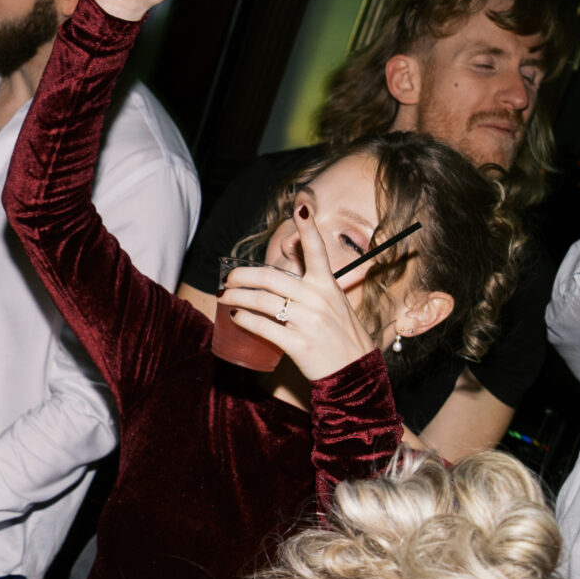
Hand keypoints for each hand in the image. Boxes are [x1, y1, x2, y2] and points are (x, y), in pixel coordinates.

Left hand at [212, 202, 376, 381]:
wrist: (354, 371)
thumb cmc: (341, 335)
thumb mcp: (334, 303)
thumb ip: (314, 285)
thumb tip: (290, 268)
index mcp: (327, 285)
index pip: (317, 251)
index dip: (308, 229)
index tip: (301, 207)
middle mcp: (318, 299)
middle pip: (270, 279)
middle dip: (242, 276)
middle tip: (227, 279)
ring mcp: (308, 322)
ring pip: (261, 302)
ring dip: (236, 298)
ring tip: (224, 297)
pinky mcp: (299, 345)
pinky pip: (263, 328)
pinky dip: (244, 321)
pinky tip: (235, 318)